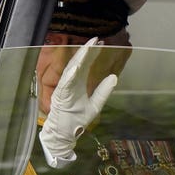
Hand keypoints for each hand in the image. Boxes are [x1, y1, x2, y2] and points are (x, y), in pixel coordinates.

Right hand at [39, 37, 116, 167]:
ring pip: (71, 69)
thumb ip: (103, 91)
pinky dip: (70, 74)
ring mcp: (64, 88)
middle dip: (86, 50)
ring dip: (79, 58)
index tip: (101, 42)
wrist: (64, 135)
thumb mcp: (95, 105)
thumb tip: (114, 77)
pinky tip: (77, 66)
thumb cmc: (76, 120)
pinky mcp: (60, 96)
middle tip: (96, 39)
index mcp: (77, 83)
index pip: (85, 65)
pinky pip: (65, 83)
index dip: (92, 53)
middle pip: (78, 63)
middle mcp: (70, 83)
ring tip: (88, 47)